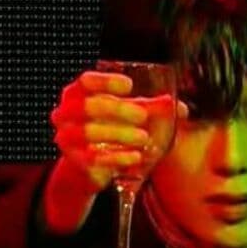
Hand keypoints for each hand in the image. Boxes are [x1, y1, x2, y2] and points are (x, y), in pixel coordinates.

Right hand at [51, 70, 186, 190]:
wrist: (89, 166)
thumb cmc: (110, 130)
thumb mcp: (129, 116)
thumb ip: (152, 109)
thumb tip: (181, 108)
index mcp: (78, 93)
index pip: (86, 81)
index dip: (106, 82)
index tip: (130, 86)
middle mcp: (66, 112)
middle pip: (88, 105)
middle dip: (117, 109)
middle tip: (142, 116)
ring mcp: (66, 137)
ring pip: (88, 132)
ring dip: (119, 134)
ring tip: (143, 138)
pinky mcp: (74, 160)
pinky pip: (92, 158)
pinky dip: (116, 157)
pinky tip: (135, 157)